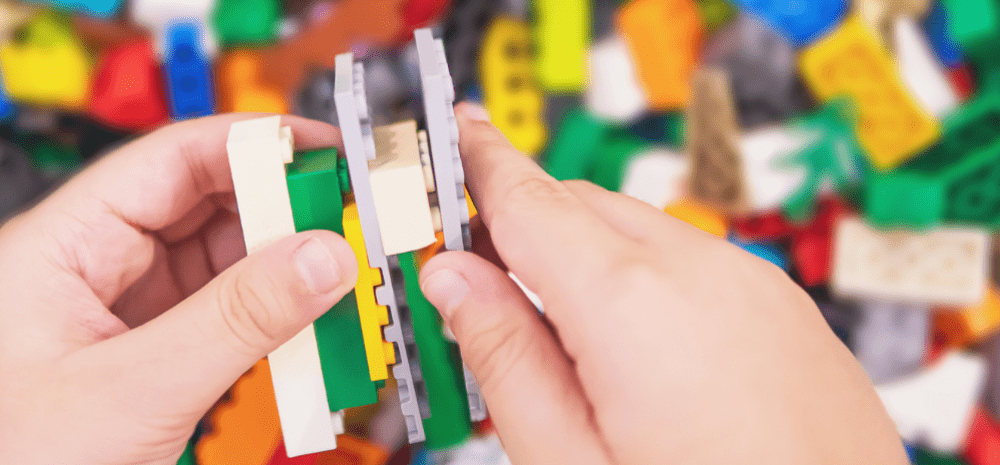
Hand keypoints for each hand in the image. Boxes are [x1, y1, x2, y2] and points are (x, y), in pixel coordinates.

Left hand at [0, 114, 358, 463]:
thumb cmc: (14, 463)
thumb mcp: (132, 391)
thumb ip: (235, 322)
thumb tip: (320, 260)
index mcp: (63, 246)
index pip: (170, 161)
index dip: (253, 146)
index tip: (323, 153)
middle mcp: (100, 267)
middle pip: (207, 206)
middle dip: (282, 211)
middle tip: (347, 219)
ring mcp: (132, 311)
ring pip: (227, 263)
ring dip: (286, 270)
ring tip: (339, 277)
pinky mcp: (159, 353)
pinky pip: (231, 316)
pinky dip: (276, 319)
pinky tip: (310, 325)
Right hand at [418, 103, 908, 463]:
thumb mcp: (571, 464)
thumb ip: (506, 360)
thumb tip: (454, 281)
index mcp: (631, 305)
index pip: (527, 200)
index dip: (478, 163)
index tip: (454, 137)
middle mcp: (701, 273)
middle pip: (580, 207)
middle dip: (522, 224)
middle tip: (478, 275)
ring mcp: (756, 287)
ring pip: (640, 233)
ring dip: (586, 255)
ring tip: (559, 334)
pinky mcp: (788, 311)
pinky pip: (696, 263)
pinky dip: (646, 278)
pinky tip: (638, 348)